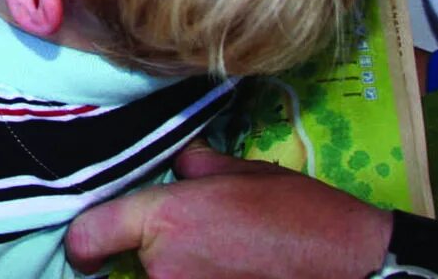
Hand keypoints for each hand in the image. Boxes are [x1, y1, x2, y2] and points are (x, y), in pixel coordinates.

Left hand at [64, 144, 391, 276]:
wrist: (353, 266)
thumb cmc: (302, 215)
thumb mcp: (242, 172)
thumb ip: (194, 169)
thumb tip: (176, 170)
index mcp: (165, 217)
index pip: (89, 235)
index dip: (84, 245)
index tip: (89, 253)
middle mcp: (165, 264)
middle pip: (130, 267)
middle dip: (150, 260)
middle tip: (199, 245)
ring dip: (179, 275)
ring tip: (227, 259)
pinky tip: (237, 271)